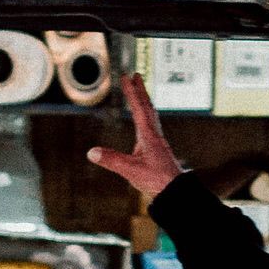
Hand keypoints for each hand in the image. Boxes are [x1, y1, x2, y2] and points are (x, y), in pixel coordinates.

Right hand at [87, 71, 183, 199]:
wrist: (176, 192)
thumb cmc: (157, 180)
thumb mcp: (131, 171)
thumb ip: (112, 161)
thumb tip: (91, 152)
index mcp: (148, 136)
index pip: (139, 108)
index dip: (132, 92)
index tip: (127, 77)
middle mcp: (155, 136)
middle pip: (148, 108)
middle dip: (141, 91)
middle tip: (137, 76)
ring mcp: (158, 143)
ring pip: (152, 117)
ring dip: (145, 103)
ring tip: (141, 95)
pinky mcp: (159, 151)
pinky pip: (153, 128)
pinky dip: (148, 118)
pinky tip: (146, 125)